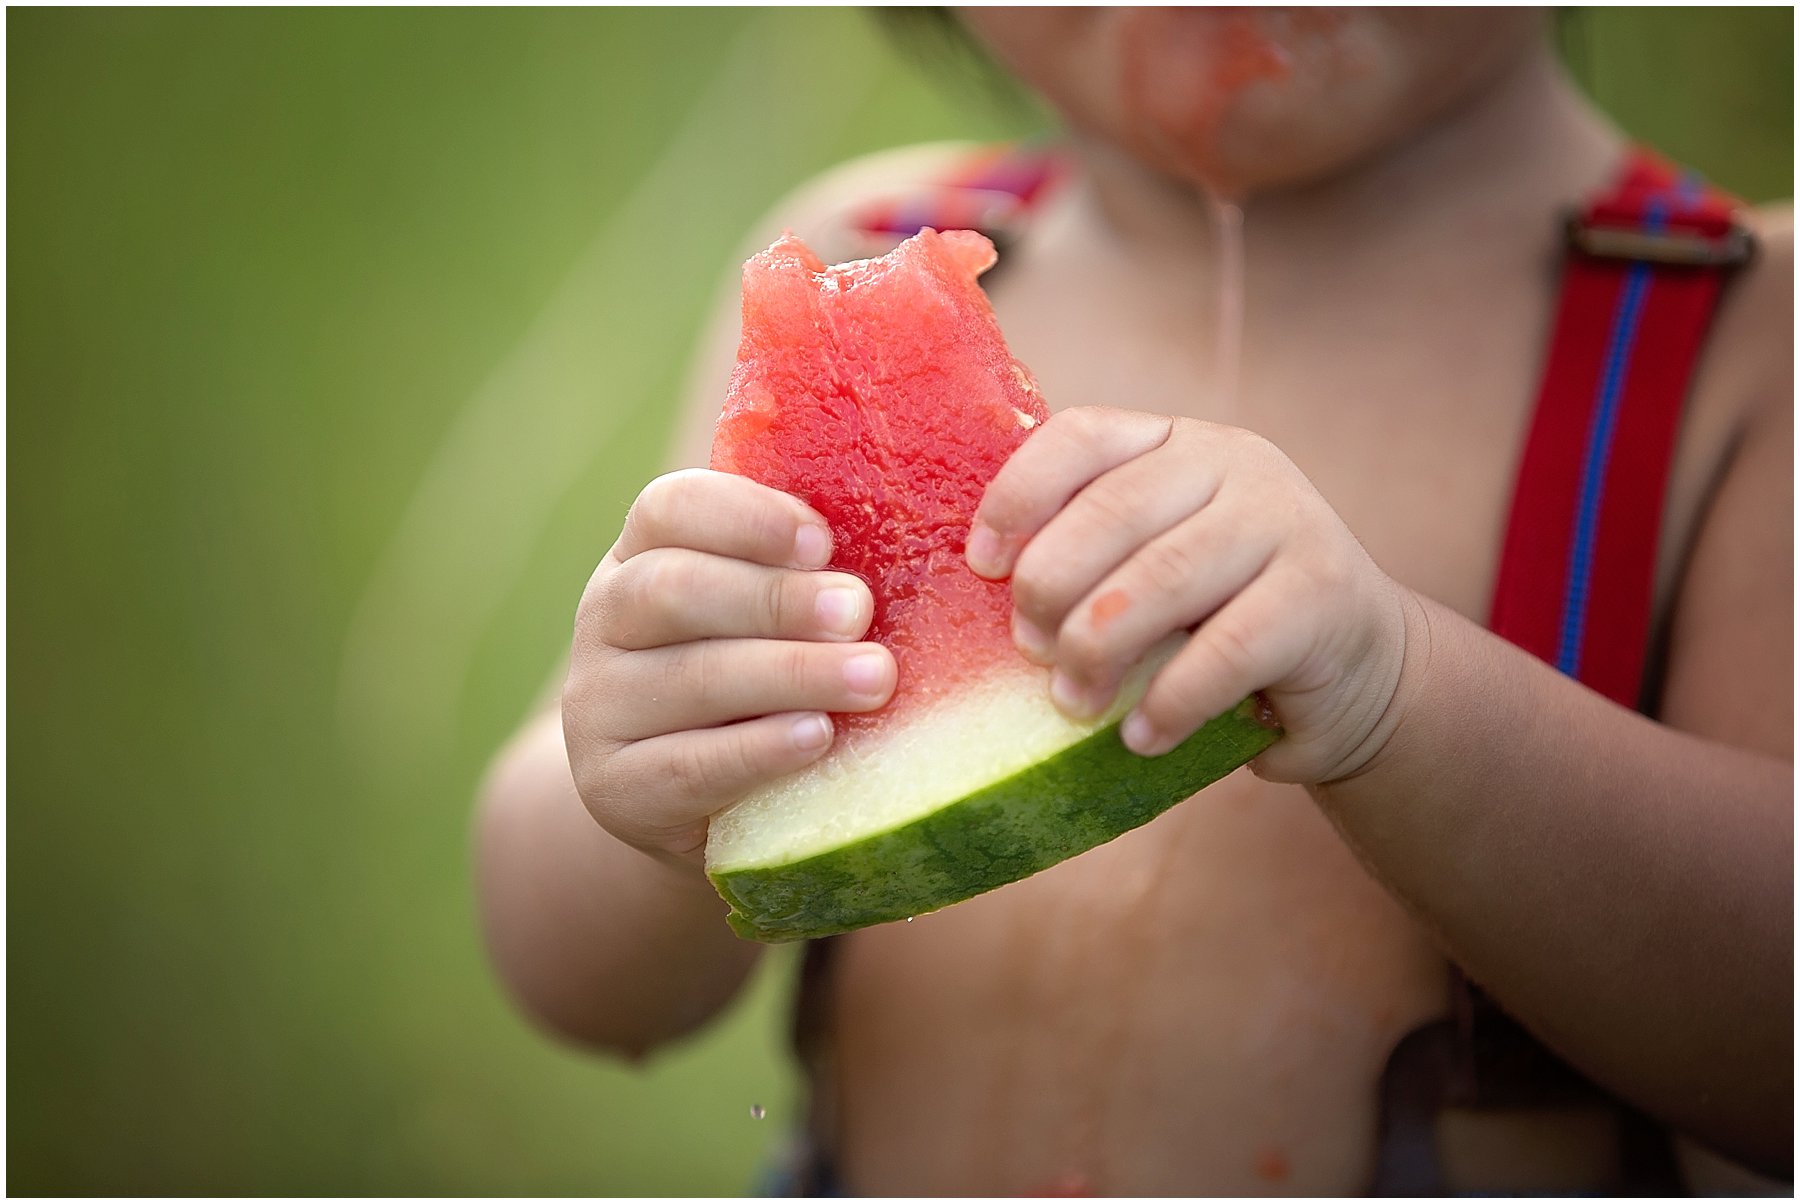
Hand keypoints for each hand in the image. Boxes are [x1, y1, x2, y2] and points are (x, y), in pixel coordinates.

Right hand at [562, 469, 896, 865]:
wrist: (686, 800)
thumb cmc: (751, 681)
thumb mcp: (763, 616)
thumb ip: (802, 572)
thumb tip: (896, 533)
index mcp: (641, 552)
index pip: (671, 508)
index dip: (746, 517)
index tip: (823, 542)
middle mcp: (605, 618)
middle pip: (674, 589)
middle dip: (776, 598)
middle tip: (859, 611)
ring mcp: (599, 705)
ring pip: (689, 678)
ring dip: (791, 673)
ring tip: (872, 678)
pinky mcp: (616, 787)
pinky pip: (687, 765)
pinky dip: (760, 749)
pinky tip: (819, 737)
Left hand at [965, 407, 1421, 784]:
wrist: (1360, 670)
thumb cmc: (1224, 622)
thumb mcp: (1154, 572)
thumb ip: (1093, 562)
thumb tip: (990, 600)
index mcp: (1176, 442)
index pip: (1080, 437)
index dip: (1017, 496)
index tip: (981, 566)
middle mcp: (1232, 460)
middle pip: (1111, 511)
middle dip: (1051, 590)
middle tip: (1031, 654)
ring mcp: (1285, 519)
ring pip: (1161, 577)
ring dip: (1098, 649)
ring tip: (1074, 704)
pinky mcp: (1323, 592)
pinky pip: (1225, 649)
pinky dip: (1169, 701)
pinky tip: (1142, 736)